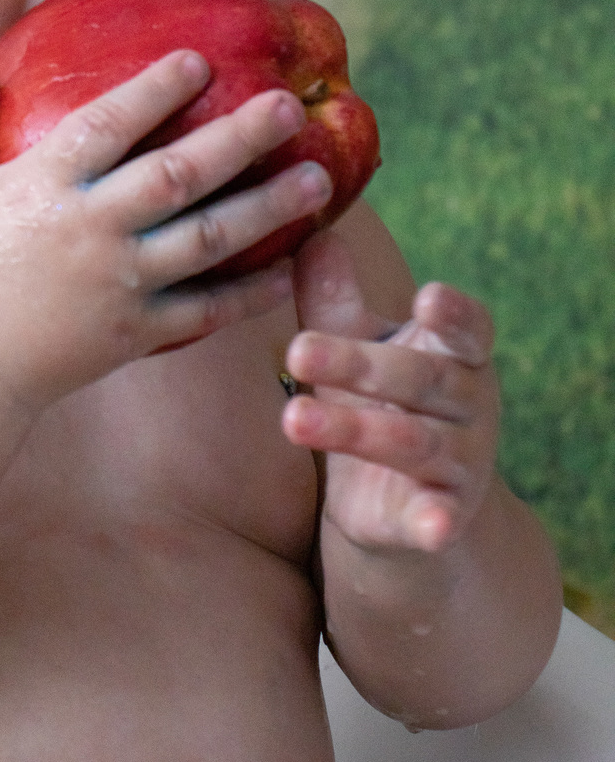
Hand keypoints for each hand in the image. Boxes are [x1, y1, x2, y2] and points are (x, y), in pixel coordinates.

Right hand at [0, 53, 333, 409]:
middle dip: (240, 135)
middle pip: (179, 173)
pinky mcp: (132, 334)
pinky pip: (203, 310)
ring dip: (269, 207)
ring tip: (319, 179)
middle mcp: (89, 228)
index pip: (109, 122)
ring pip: (208, 238)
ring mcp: (116, 284)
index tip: (200, 60)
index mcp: (43, 184)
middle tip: (291, 106)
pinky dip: (250, 293)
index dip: (155, 87)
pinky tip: (291, 268)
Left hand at [281, 232, 498, 553]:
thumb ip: (335, 298)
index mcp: (457, 354)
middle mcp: (469, 404)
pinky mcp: (445, 517)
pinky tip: (431, 528)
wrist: (402, 500)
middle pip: (419, 379)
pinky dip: (438, 523)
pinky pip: (441, 519)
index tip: (427, 297)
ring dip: (353, 431)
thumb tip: (309, 233)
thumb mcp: (357, 346)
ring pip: (410, 443)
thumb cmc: (380, 400)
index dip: (453, 314)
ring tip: (292, 419)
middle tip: (296, 351)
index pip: (467, 328)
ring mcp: (461, 462)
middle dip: (357, 365)